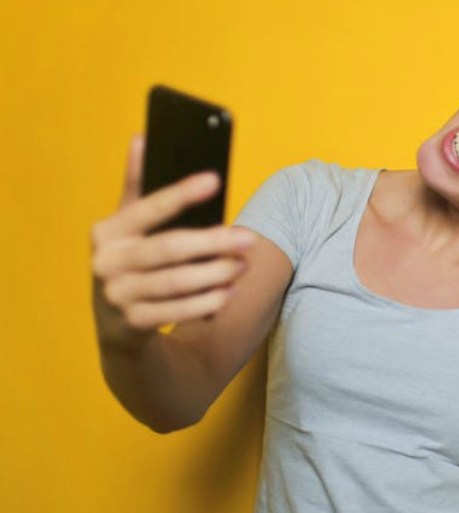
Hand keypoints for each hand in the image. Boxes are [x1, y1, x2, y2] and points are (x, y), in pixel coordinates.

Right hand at [91, 135, 253, 337]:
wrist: (118, 324)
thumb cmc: (133, 260)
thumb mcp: (129, 225)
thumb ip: (138, 186)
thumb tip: (143, 138)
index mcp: (107, 230)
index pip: (147, 207)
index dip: (180, 193)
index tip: (214, 179)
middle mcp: (106, 262)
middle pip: (168, 249)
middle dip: (213, 243)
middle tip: (249, 239)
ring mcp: (117, 295)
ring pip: (175, 283)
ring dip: (215, 274)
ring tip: (242, 266)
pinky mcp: (132, 324)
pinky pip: (176, 312)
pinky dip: (205, 303)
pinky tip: (228, 293)